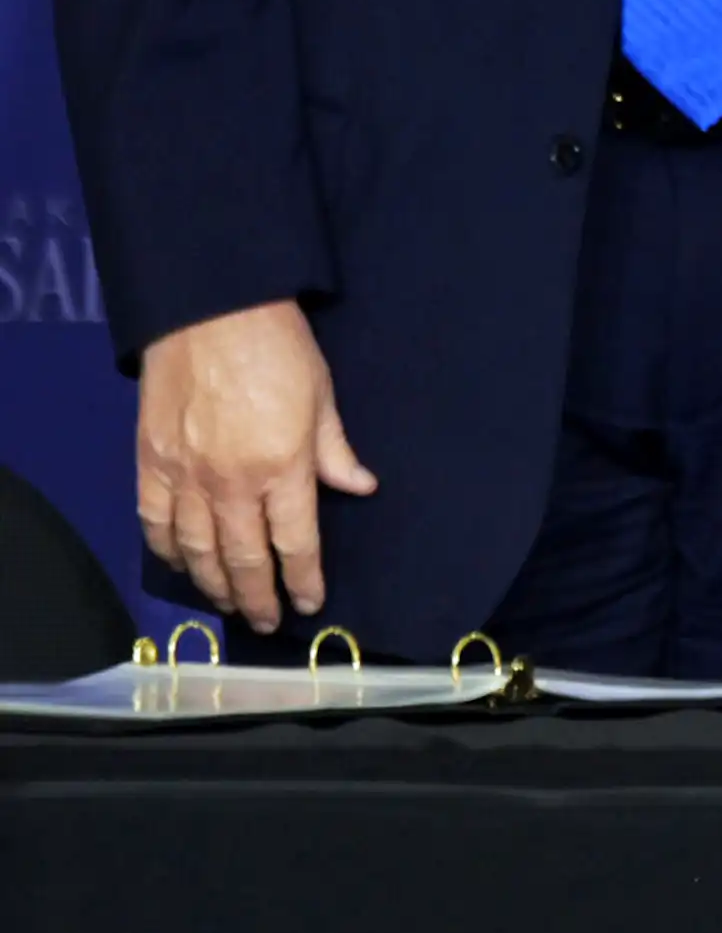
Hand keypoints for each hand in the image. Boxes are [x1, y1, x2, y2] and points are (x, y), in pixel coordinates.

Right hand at [136, 299, 375, 635]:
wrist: (211, 311)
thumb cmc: (279, 347)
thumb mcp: (322, 395)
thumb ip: (335, 450)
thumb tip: (361, 488)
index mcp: (282, 467)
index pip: (296, 542)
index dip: (303, 578)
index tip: (310, 602)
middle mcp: (231, 485)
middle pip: (244, 559)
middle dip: (260, 597)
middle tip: (269, 621)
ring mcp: (185, 479)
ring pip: (197, 553)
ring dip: (215, 587)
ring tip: (231, 606)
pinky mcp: (150, 466)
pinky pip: (155, 526)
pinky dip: (168, 554)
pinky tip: (182, 567)